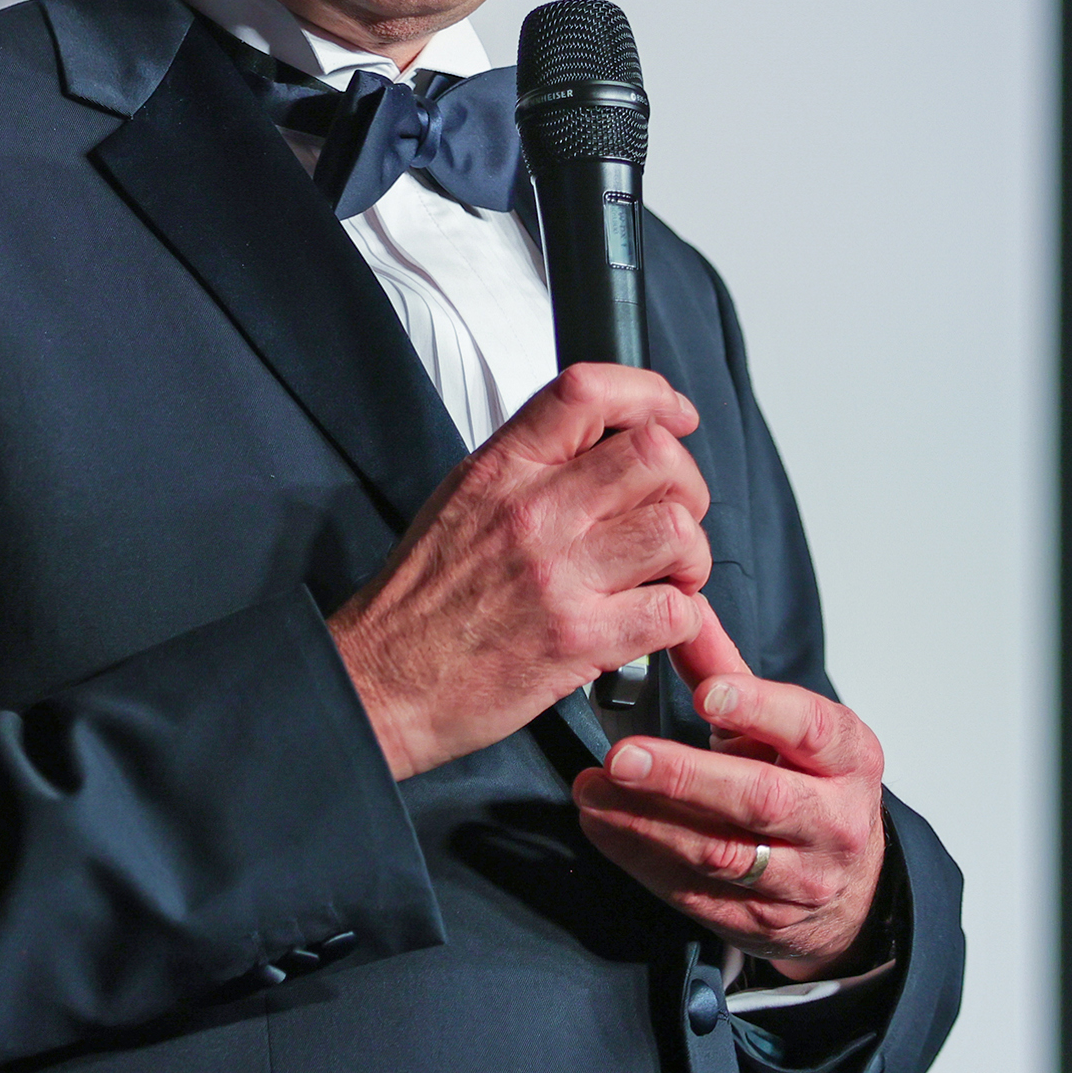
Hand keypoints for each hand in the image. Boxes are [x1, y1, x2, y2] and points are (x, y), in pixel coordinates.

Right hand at [328, 364, 713, 780]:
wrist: (382, 681)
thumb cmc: (418, 603)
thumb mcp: (459, 501)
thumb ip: (527, 468)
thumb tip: (599, 448)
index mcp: (499, 470)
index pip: (588, 391)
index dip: (650, 393)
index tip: (674, 415)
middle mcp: (531, 511)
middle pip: (654, 455)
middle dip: (685, 484)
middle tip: (673, 514)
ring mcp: (558, 574)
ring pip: (675, 529)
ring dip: (689, 556)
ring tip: (668, 575)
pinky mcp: (579, 640)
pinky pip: (673, 610)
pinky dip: (681, 617)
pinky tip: (653, 621)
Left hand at [571, 605, 887, 975]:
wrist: (848, 886)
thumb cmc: (807, 784)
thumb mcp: (781, 725)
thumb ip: (725, 669)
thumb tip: (679, 604)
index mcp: (848, 757)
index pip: (811, 728)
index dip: (761, 709)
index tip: (707, 693)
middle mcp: (834, 820)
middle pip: (760, 799)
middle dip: (686, 777)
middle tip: (623, 755)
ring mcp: (800, 879)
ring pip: (721, 854)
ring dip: (646, 823)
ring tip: (593, 790)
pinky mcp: (759, 920)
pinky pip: (695, 893)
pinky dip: (641, 860)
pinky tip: (604, 827)